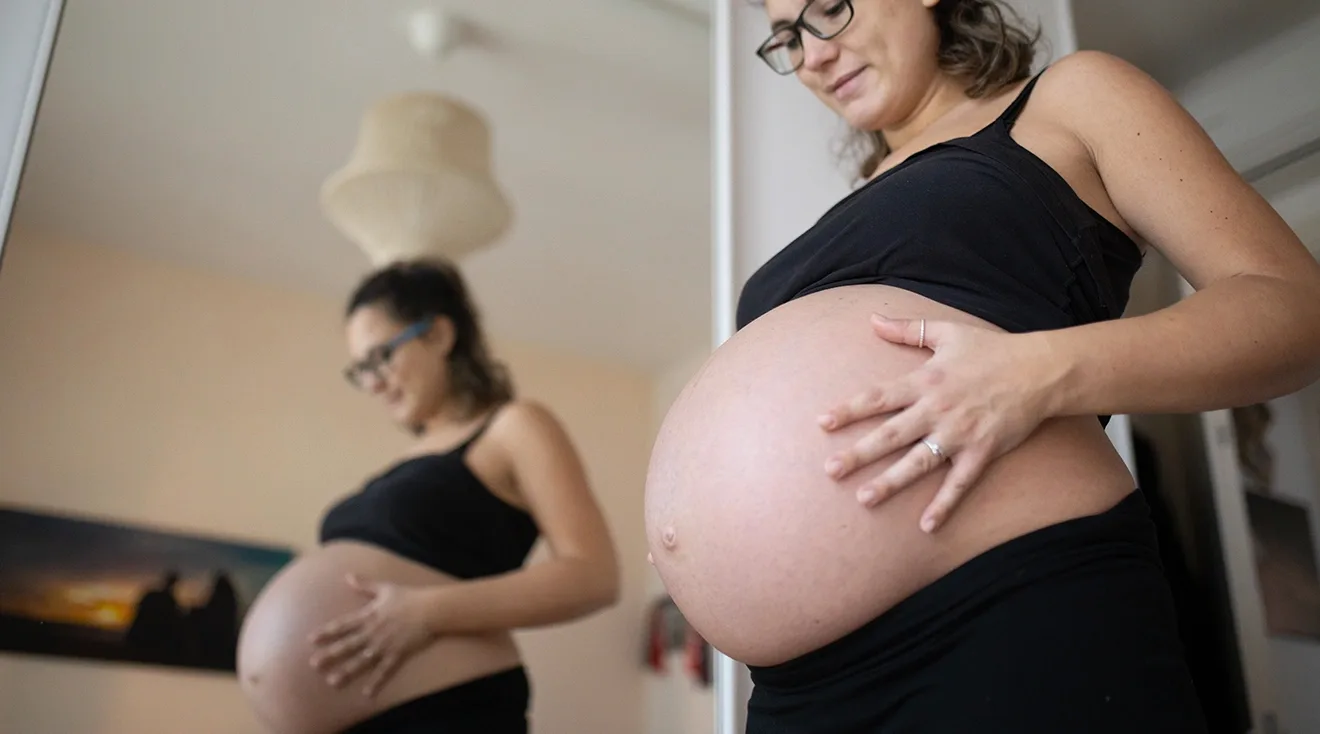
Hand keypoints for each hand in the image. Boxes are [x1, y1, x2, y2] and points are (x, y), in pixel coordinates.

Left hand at [308, 574, 437, 696]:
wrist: (431, 609)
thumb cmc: (409, 597)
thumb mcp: (385, 588)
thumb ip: (365, 585)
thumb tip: (348, 576)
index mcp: (368, 615)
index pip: (342, 625)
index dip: (326, 633)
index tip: (311, 640)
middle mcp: (373, 631)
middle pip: (347, 645)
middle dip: (330, 655)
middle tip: (314, 664)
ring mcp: (384, 644)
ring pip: (362, 660)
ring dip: (347, 671)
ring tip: (333, 681)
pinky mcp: (397, 654)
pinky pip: (384, 671)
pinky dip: (376, 682)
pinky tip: (366, 693)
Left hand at [819, 314, 1056, 531]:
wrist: (1041, 370)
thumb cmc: (991, 350)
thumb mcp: (947, 333)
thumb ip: (908, 329)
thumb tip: (872, 319)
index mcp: (925, 381)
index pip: (879, 397)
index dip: (849, 409)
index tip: (822, 423)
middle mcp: (937, 409)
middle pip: (891, 434)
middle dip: (860, 453)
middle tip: (830, 470)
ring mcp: (960, 433)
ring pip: (919, 461)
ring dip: (891, 481)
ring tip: (865, 498)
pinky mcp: (982, 452)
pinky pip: (959, 483)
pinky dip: (944, 504)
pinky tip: (927, 526)